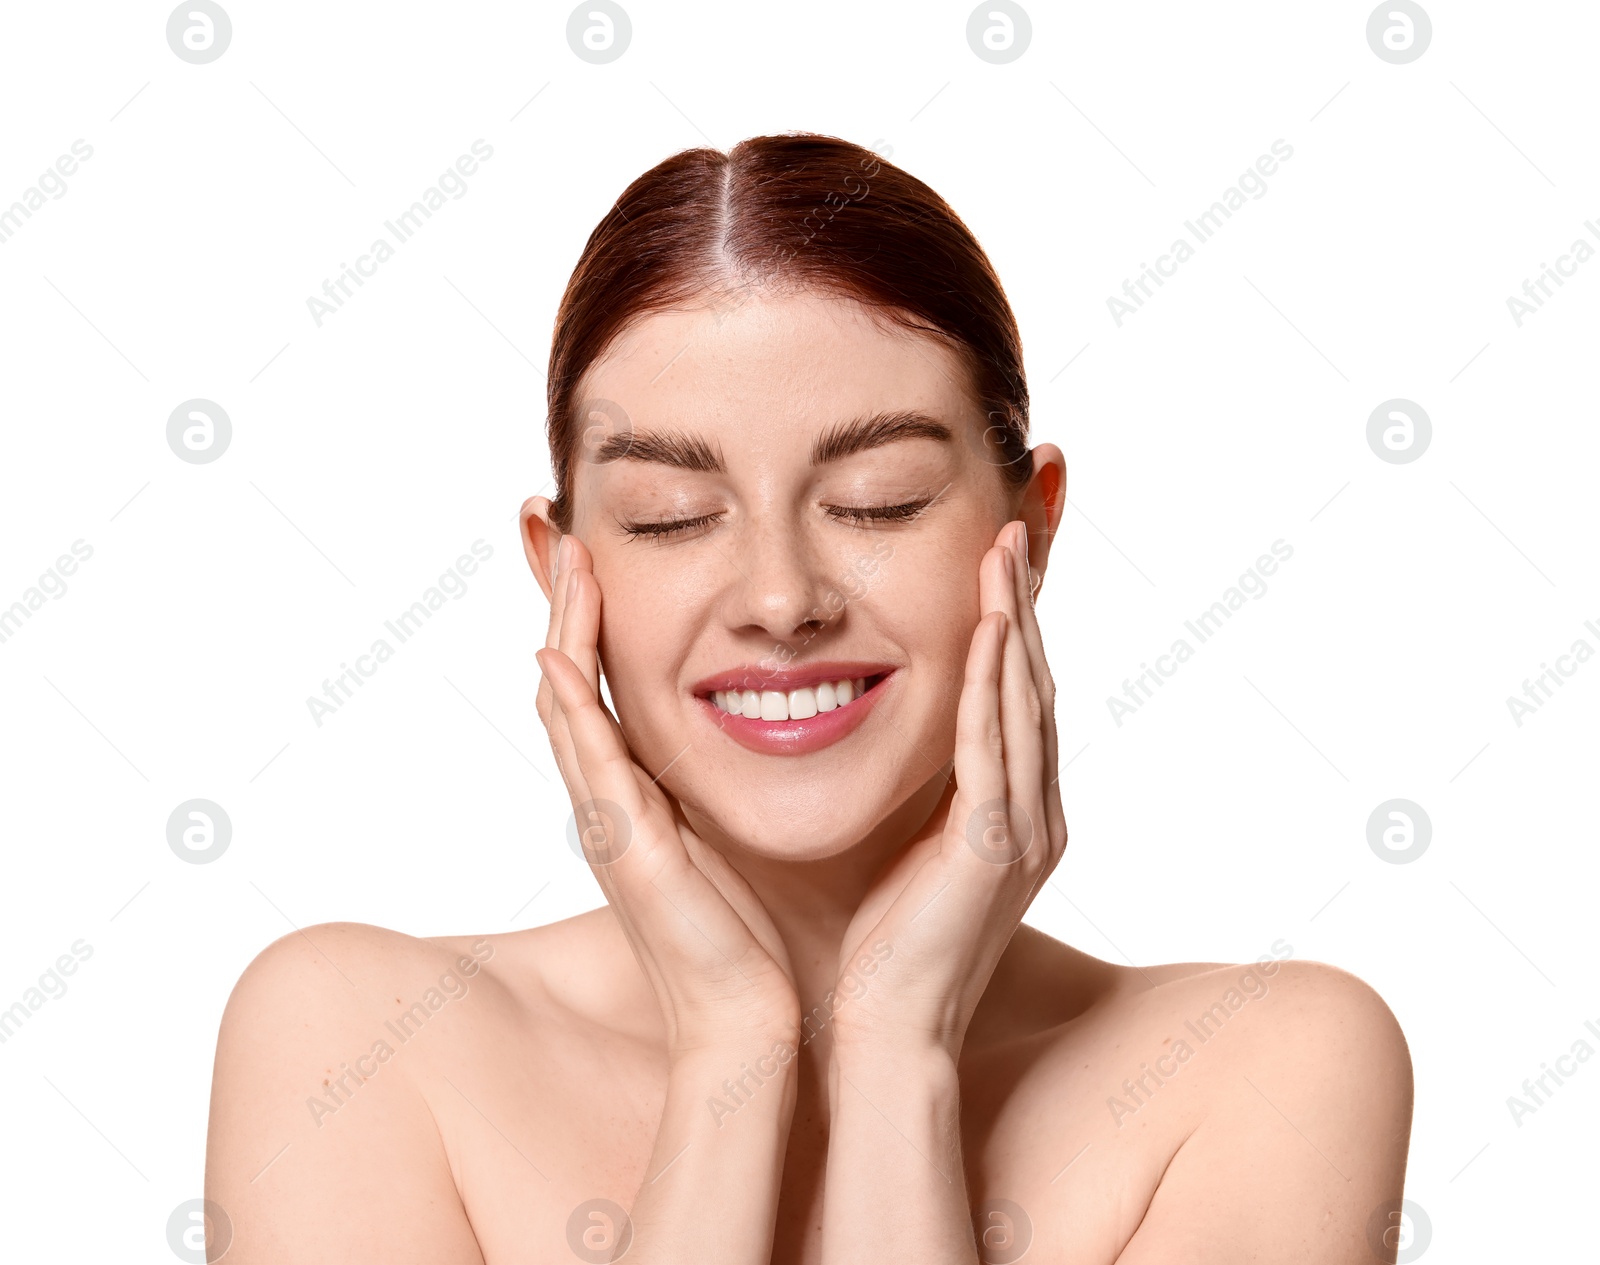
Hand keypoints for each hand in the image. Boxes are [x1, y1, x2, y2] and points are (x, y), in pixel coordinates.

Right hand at [535, 535, 801, 1058]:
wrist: (746, 1018)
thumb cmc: (745, 936)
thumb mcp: (722, 837)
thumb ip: (713, 785)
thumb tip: (746, 727)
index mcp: (631, 795)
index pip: (597, 685)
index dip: (588, 617)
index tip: (590, 548)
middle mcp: (605, 800)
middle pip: (568, 679)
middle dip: (562, 601)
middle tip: (552, 523)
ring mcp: (604, 821)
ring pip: (566, 705)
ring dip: (563, 628)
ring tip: (564, 556)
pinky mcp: (622, 847)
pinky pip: (588, 761)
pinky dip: (571, 706)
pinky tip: (560, 655)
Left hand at [828, 520, 1066, 1060]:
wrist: (886, 1033)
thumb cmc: (885, 950)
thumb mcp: (912, 849)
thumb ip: (925, 794)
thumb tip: (904, 741)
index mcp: (1017, 819)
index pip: (1019, 705)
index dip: (1014, 633)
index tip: (998, 568)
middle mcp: (1035, 819)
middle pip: (1034, 690)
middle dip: (1024, 609)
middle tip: (1014, 534)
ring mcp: (1022, 834)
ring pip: (1025, 706)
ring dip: (1015, 625)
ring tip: (1005, 554)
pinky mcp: (993, 850)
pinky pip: (994, 749)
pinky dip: (994, 685)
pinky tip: (988, 630)